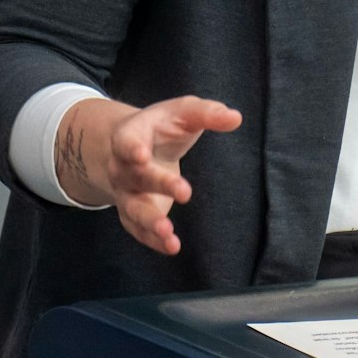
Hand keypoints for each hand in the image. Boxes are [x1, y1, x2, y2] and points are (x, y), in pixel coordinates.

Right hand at [56, 95, 242, 254]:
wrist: (136, 148)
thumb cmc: (165, 126)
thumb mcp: (184, 111)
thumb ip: (207, 113)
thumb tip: (235, 118)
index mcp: (130, 134)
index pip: (126, 140)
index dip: (131, 148)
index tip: (142, 155)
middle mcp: (121, 166)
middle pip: (136, 176)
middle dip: (159, 183)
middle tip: (185, 191)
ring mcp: (125, 192)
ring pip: (133, 209)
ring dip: (150, 222)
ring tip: (169, 233)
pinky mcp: (133, 213)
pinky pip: (138, 229)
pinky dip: (153, 240)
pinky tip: (172, 246)